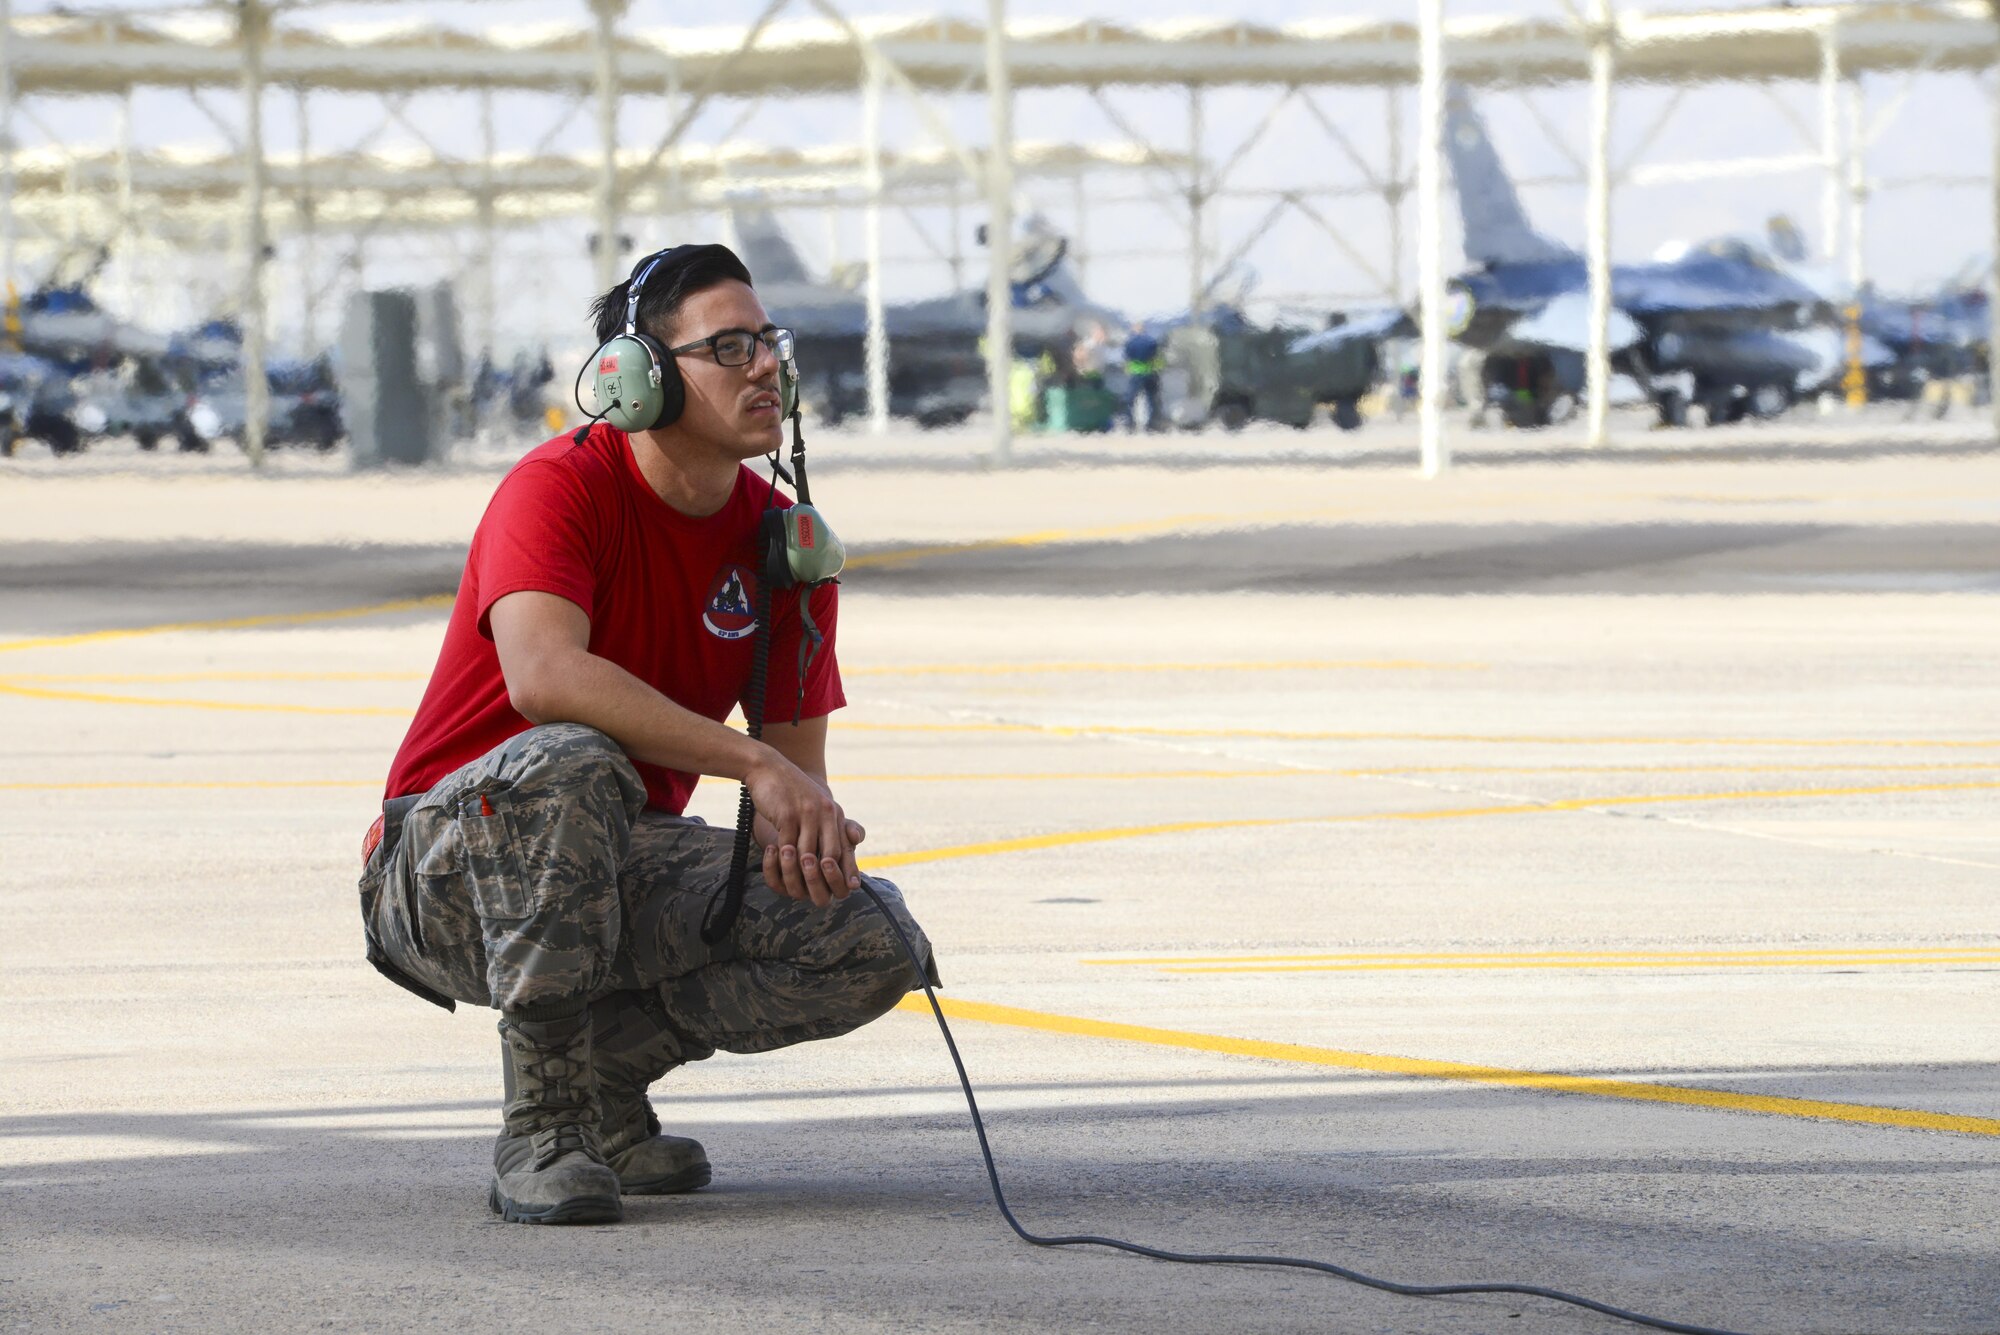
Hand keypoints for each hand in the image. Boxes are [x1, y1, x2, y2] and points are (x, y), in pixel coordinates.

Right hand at [744, 750, 859, 906]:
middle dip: (824, 879)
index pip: (845, 848)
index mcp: (834, 813)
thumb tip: (830, 858)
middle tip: (816, 894)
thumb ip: (825, 828)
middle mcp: (826, 813)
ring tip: (797, 886)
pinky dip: (784, 861)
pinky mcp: (788, 814)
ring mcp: (807, 813)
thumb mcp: (813, 806)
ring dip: (801, 874)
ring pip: (808, 855)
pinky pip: (788, 846)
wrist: (768, 767)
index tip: (849, 889)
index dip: (847, 871)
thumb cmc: (790, 792)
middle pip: (831, 856)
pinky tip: (781, 867)